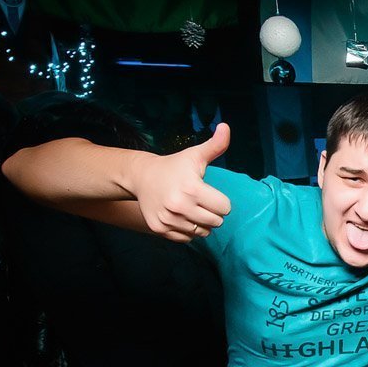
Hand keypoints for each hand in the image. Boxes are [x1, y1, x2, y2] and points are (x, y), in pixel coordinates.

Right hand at [129, 124, 232, 241]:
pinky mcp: (160, 229)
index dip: (221, 201)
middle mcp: (179, 206)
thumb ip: (215, 145)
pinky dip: (187, 230)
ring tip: (190, 208)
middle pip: (216, 222)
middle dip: (213, 212)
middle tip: (199, 200)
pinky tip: (179, 216)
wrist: (141, 176)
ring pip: (203, 233)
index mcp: (191, 189)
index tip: (209, 192)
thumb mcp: (195, 155)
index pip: (225, 208)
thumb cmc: (174, 166)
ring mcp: (168, 220)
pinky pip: (187, 239)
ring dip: (201, 223)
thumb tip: (226, 127)